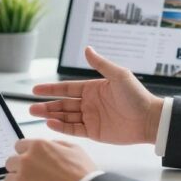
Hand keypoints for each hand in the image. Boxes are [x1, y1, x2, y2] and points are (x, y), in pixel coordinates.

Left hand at [4, 139, 96, 180]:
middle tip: (32, 176)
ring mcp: (21, 180)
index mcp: (37, 146)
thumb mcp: (74, 149)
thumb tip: (48, 145)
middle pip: (11, 163)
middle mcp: (26, 161)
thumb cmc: (82, 175)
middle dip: (20, 168)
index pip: (19, 146)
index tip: (29, 160)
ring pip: (9, 180)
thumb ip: (56, 143)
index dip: (25, 153)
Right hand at [30, 46, 162, 144]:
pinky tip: (51, 124)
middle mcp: (89, 103)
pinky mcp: (94, 132)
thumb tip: (87, 48)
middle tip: (31, 106)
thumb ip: (101, 64)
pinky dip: (62, 127)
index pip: (66, 88)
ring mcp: (91, 118)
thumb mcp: (118, 75)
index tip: (36, 89)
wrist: (149, 119)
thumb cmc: (136, 96)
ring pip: (65, 116)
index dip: (51, 89)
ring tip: (36, 114)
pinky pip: (74, 129)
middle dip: (46, 105)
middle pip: (63, 104)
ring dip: (51, 115)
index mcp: (93, 89)